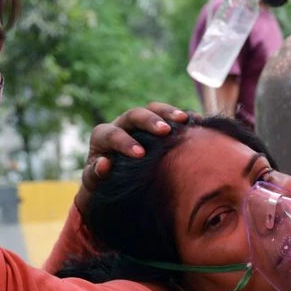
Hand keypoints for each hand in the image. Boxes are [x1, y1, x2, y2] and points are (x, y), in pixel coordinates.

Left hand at [75, 102, 190, 214]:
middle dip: (149, 121)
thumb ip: (95, 174)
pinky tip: (197, 121)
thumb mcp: (94, 181)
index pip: (112, 134)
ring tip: (184, 120)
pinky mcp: (157, 123)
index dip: (125, 142)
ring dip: (168, 112)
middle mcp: (121, 124)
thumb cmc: (103, 182)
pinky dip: (183, 116)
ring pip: (153, 108)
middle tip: (164, 131)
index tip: (140, 154)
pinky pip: (170, 115)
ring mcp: (140, 122)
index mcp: (103, 136)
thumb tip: (104, 163)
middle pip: (134, 114)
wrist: (115, 179)